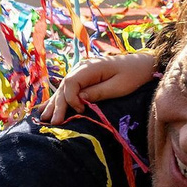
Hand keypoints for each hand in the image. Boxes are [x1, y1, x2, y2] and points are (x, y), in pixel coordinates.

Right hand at [39, 51, 156, 123]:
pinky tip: (47, 107)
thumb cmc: (133, 75)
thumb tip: (80, 99)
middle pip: (64, 87)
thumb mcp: (118, 86)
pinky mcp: (84, 78)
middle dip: (58, 105)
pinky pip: (68, 89)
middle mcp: (82, 67)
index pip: (71, 83)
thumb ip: (98, 92)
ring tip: (44, 118)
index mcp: (90, 67)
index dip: (71, 98)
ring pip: (63, 88)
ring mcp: (81, 72)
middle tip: (53, 122)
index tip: (80, 111)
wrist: (142, 65)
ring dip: (55, 103)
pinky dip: (59, 99)